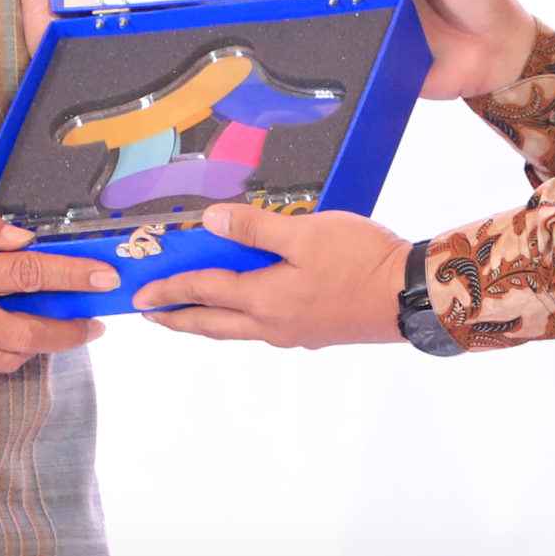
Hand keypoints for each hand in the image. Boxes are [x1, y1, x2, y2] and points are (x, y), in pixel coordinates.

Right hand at [0, 202, 116, 373]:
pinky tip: (14, 337)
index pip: (30, 277)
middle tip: (94, 323)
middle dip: (70, 332)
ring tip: (57, 328)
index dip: (73, 277)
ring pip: (9, 360)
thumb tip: (21, 239)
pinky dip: (7, 355)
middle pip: (30, 336)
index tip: (103, 278)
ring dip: (40, 347)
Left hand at [131, 202, 410, 348]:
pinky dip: (242, 320)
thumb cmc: (363, 262)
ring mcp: (296, 332)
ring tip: (192, 313)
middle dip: (179, 319)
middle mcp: (274, 324)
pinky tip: (250, 309)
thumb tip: (211, 223)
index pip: (203, 293)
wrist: (412, 296)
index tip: (142, 296)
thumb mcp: (305, 233)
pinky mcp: (317, 332)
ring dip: (209, 321)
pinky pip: (265, 328)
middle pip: (213, 324)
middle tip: (152, 316)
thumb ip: (255, 229)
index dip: (169, 291)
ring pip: (239, 329)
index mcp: (265, 300)